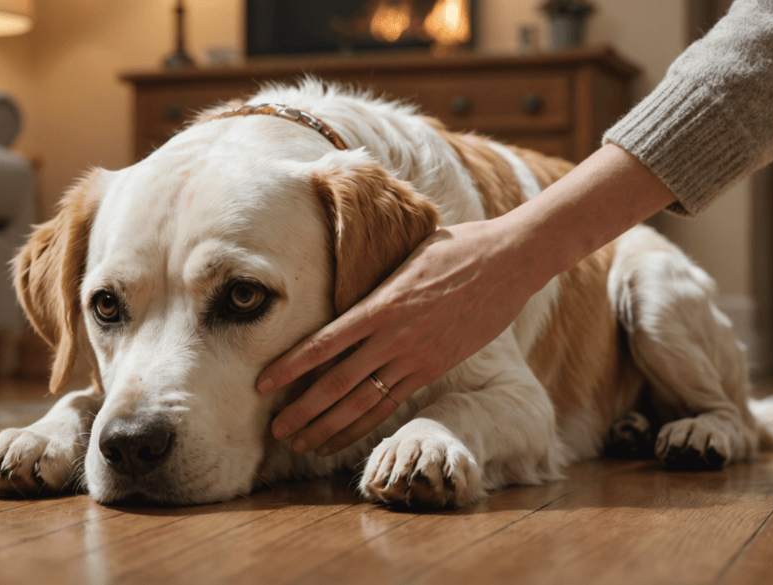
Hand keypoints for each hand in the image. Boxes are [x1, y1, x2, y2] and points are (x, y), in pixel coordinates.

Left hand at [257, 213, 547, 455]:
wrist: (509, 262)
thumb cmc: (455, 247)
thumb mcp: (405, 254)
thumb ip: (373, 279)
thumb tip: (343, 283)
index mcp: (382, 304)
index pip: (325, 342)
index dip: (291, 365)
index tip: (262, 382)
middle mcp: (395, 336)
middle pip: (338, 382)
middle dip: (302, 410)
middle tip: (274, 431)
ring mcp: (416, 357)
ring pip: (363, 402)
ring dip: (329, 427)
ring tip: (301, 444)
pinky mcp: (434, 368)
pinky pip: (392, 403)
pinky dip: (364, 424)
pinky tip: (343, 438)